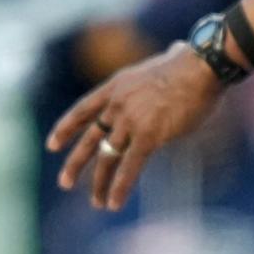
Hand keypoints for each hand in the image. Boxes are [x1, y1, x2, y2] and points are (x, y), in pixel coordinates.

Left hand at [46, 46, 229, 209]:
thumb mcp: (163, 61)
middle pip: (90, 138)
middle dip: (75, 163)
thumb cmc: (191, 64)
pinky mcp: (148, 136)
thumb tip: (175, 50)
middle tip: (64, 182)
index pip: (82, 110)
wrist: (201, 68)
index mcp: (115, 87)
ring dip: (100, 183)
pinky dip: (120, 187)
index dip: (66, 129)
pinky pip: (129, 166)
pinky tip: (113, 203)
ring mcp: (130, 121)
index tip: (52, 145)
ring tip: (96, 202)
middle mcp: (117, 105)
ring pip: (108, 157)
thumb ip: (160, 64)